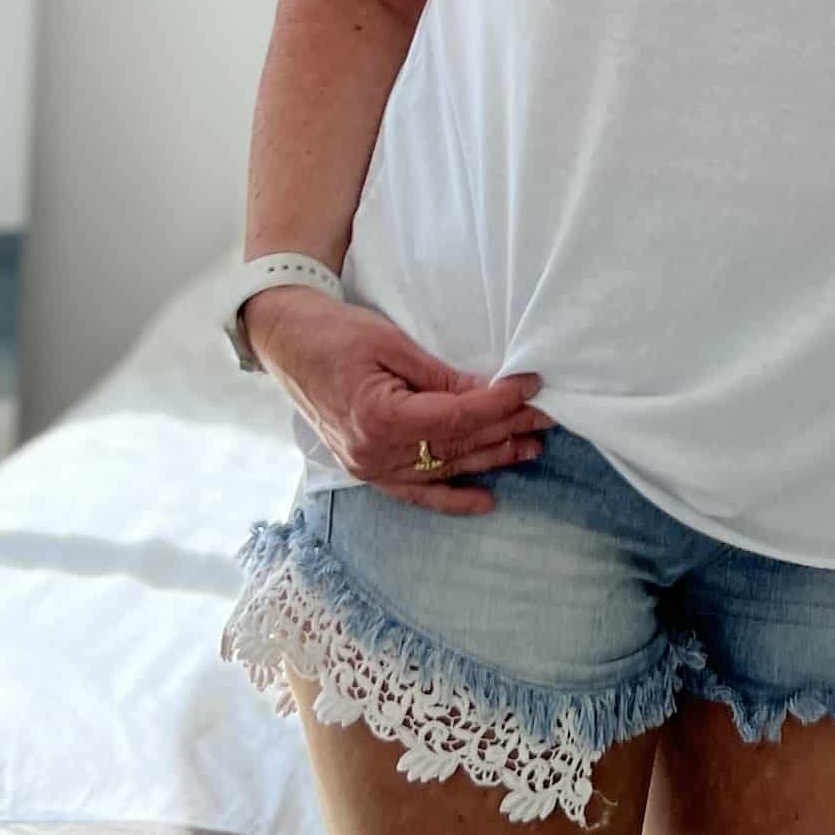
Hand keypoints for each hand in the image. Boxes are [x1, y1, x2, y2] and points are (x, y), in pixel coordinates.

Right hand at [249, 291, 558, 513]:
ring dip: (490, 458)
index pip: (454, 417)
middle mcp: (373, 454)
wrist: (288, 343)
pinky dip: (451, 498)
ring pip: (443, 469)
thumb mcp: (392, 343)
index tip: (530, 386)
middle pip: (455, 445)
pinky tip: (485, 500)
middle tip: (547, 416)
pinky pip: (416, 492)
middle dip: (505, 429)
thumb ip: (440, 376)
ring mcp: (369, 468)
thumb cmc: (336, 334)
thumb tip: (488, 392)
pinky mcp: (367, 469)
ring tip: (531, 447)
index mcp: (377, 418)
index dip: (498, 403)